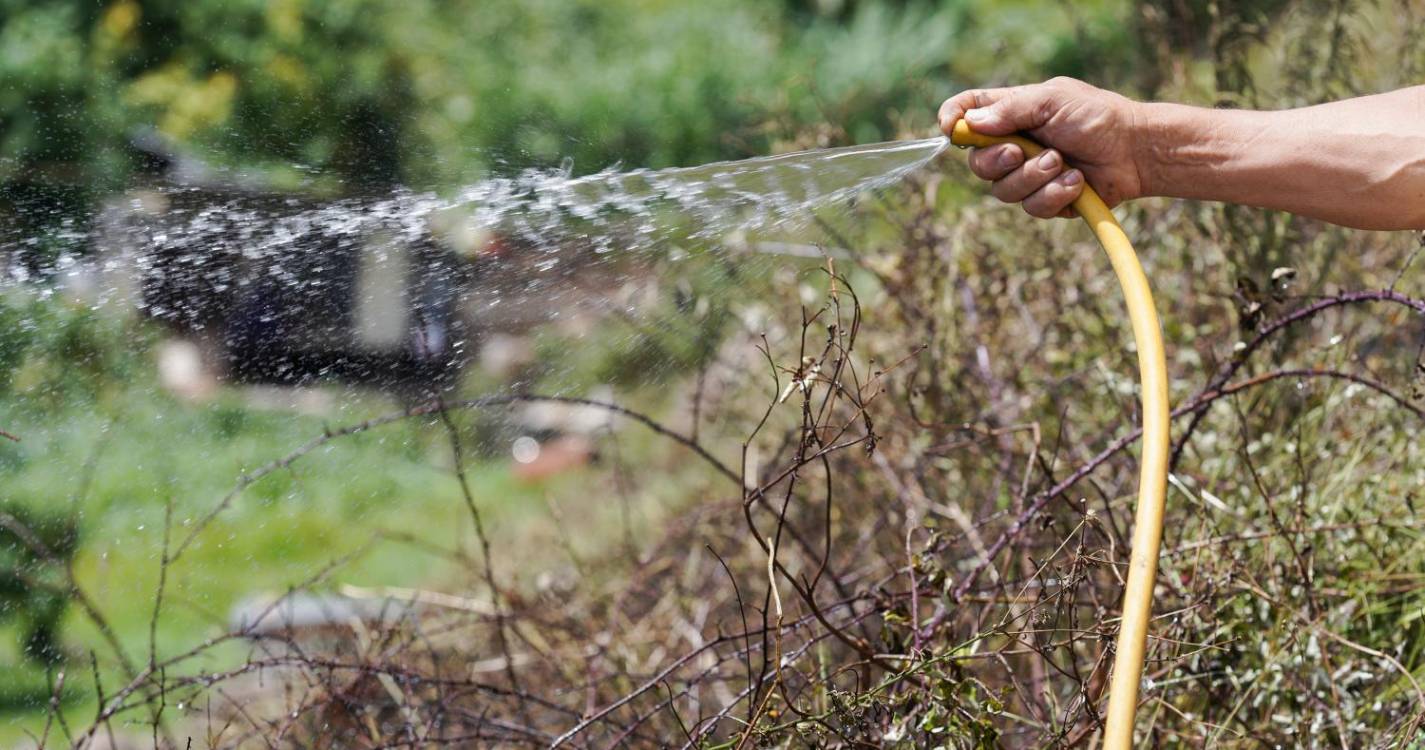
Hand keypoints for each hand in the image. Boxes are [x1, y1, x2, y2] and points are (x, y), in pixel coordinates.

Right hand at [937, 77, 1145, 217]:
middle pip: (977, 164)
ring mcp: (1029, 175)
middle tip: (1021, 151)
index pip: (967, 113)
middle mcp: (1014, 145)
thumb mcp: (1053, 100)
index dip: (952, 121)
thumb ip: (1011, 110)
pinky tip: (1076, 182)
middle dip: (997, 161)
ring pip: (1003, 191)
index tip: (950, 129)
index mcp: (1011, 113)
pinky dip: (1054, 195)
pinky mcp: (1046, 201)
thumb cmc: (1098, 116)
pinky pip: (1032, 208)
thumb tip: (971, 123)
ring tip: (1063, 164)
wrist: (1136, 151)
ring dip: (1034, 178)